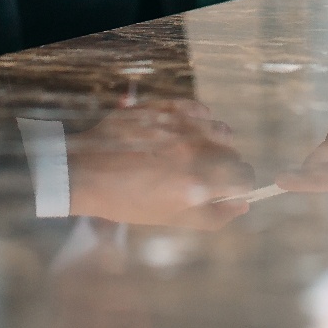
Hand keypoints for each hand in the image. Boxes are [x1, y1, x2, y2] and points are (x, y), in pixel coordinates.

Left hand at [68, 99, 255, 227]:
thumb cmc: (127, 201)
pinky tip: (185, 131)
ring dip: (215, 141)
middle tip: (204, 172)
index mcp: (196, 184)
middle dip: (226, 165)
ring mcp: (180, 127)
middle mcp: (193, 152)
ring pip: (221, 129)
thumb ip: (213, 215)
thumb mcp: (171, 219)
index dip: (239, 183)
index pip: (243, 177)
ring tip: (193, 151)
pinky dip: (199, 119)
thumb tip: (242, 204)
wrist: (85, 172)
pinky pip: (199, 109)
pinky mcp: (166, 108)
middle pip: (234, 154)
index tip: (229, 185)